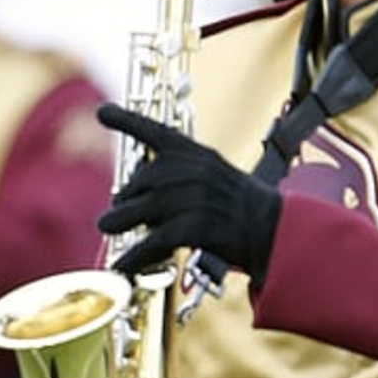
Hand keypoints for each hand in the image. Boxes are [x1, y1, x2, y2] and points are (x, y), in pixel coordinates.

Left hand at [96, 103, 282, 279]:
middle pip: (136, 184)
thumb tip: (127, 197)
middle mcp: (188, 171)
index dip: (125, 120)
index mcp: (194, 153)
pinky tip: (122, 265)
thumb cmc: (242, 208)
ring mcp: (188, 198)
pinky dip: (132, 257)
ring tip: (109, 227)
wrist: (274, 231)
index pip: (154, 131)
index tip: (104, 112)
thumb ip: (176, 177)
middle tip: (123, 214)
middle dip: (127, 200)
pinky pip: (149, 243)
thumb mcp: (214, 175)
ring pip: (133, 212)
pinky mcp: (190, 227)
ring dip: (118, 222)